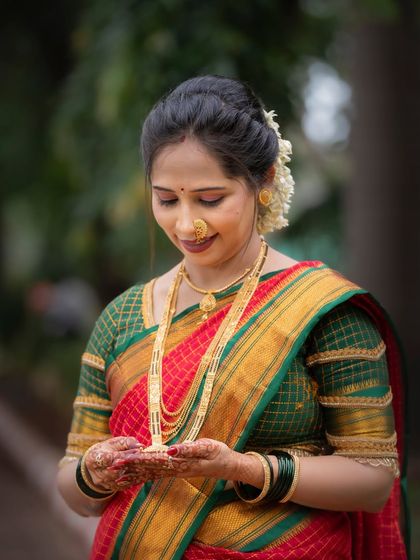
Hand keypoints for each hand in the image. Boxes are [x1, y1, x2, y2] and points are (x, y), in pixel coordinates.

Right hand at [84, 436, 146, 491]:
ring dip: (133, 472)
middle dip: (130, 464)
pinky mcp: (111, 488)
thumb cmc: (109, 448)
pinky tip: (141, 472)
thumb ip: (127, 442)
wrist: (98, 462)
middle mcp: (97, 473)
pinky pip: (124, 485)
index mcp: (94, 458)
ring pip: (121, 479)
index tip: (137, 450)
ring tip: (143, 464)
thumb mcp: (116, 442)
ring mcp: (104, 483)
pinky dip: (133, 479)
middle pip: (116, 471)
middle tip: (143, 458)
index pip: (109, 458)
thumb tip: (140, 446)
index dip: (124, 455)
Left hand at [109, 438, 239, 481]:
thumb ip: (189, 449)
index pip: (153, 460)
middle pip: (147, 468)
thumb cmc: (218, 453)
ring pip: (149, 473)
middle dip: (129, 467)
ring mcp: (174, 471)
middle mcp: (173, 469)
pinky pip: (156, 474)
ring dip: (133, 473)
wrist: (227, 466)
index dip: (137, 459)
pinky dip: (143, 475)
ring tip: (115, 476)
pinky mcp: (176, 470)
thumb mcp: (207, 447)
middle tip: (111, 466)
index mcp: (178, 462)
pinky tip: (134, 478)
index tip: (122, 459)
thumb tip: (171, 450)